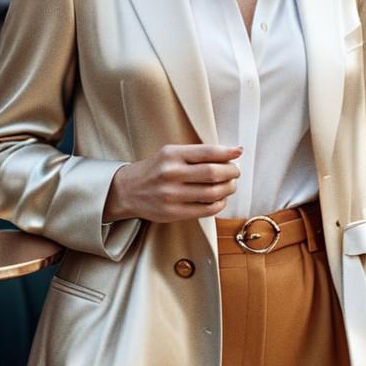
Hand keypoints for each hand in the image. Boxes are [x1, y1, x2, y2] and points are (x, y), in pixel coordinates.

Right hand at [104, 144, 241, 222]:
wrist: (126, 191)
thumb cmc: (154, 170)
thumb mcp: (169, 153)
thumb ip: (195, 153)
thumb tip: (229, 154)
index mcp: (172, 155)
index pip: (207, 152)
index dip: (227, 153)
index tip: (238, 152)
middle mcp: (172, 174)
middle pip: (213, 173)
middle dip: (231, 172)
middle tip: (235, 172)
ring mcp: (172, 195)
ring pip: (212, 193)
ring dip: (228, 188)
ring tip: (230, 185)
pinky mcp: (173, 213)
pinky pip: (205, 210)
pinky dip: (219, 204)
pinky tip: (220, 199)